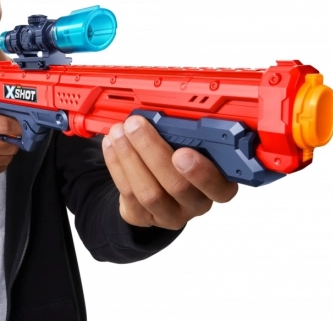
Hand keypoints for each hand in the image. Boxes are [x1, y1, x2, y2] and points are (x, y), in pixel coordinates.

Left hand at [102, 115, 237, 229]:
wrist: (155, 185)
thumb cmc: (179, 158)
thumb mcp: (192, 143)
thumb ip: (186, 135)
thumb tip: (165, 114)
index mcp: (217, 184)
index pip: (220, 187)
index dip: (202, 172)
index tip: (183, 152)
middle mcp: (196, 203)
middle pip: (177, 185)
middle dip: (152, 151)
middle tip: (136, 126)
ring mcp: (170, 214)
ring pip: (149, 192)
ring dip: (129, 156)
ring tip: (119, 132)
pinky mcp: (143, 218)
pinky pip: (128, 194)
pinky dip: (117, 165)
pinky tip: (111, 146)